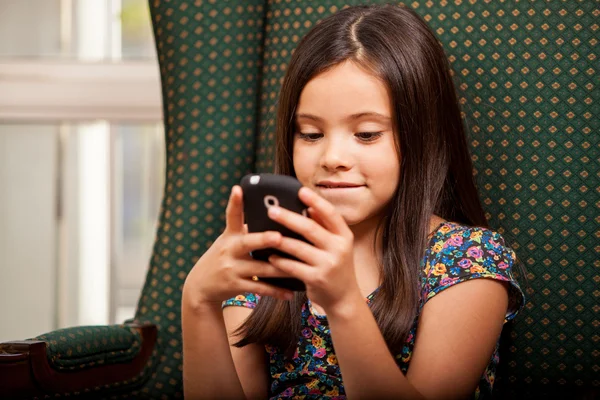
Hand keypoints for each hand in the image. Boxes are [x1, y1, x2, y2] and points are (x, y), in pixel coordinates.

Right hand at [183, 185, 294, 308]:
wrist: (200, 286)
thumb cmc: (224, 257)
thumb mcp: (228, 240)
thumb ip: (247, 228)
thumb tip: (275, 212)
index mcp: (230, 235)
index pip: (232, 215)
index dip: (235, 202)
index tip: (238, 189)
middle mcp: (229, 250)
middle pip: (248, 243)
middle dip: (263, 240)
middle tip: (278, 236)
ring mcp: (232, 269)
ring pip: (260, 268)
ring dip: (281, 268)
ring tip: (299, 267)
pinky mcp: (236, 286)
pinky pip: (260, 288)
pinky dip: (276, 291)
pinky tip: (291, 293)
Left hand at [265, 186, 361, 312]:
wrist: (343, 298)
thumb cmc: (336, 266)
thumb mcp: (336, 245)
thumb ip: (324, 227)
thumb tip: (309, 206)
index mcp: (344, 236)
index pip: (331, 214)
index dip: (316, 201)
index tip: (300, 190)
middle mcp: (339, 248)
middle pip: (310, 228)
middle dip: (289, 218)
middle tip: (271, 210)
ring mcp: (328, 265)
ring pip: (299, 248)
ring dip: (279, 240)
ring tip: (264, 233)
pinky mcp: (317, 279)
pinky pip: (293, 267)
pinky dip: (280, 261)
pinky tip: (270, 256)